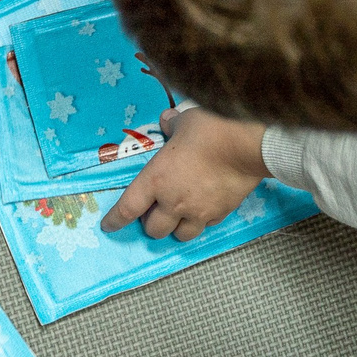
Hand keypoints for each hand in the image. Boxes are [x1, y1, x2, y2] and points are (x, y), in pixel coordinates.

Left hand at [100, 109, 265, 240]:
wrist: (248, 145)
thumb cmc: (210, 129)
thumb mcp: (184, 120)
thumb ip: (171, 125)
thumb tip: (166, 121)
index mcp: (156, 180)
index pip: (128, 208)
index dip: (115, 220)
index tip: (109, 226)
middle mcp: (173, 202)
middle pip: (153, 230)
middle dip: (150, 223)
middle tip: (154, 210)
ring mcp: (198, 212)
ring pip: (180, 235)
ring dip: (175, 228)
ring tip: (179, 215)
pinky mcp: (220, 214)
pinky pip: (205, 225)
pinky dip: (200, 220)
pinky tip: (204, 208)